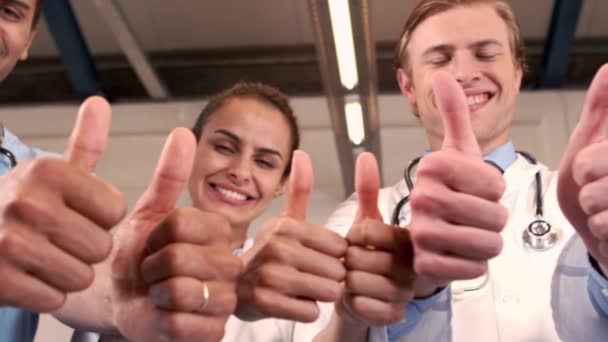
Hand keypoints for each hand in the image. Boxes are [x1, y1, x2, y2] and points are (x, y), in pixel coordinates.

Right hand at [0, 97, 125, 311]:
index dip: (102, 217)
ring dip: (68, 273)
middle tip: (58, 239)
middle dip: (87, 248)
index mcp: (47, 171)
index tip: (77, 213)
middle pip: (101, 246)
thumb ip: (84, 143)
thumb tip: (99, 102)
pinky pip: (55, 298)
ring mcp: (9, 243)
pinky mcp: (0, 281)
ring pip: (81, 276)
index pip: (115, 209)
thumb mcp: (49, 173)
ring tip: (43, 256)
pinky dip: (46, 293)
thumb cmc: (19, 207)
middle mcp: (27, 203)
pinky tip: (28, 275)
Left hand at [111, 128, 240, 341]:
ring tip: (160, 293)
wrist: (126, 301)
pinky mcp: (215, 332)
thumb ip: (169, 175)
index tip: (155, 242)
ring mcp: (225, 299)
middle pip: (179, 256)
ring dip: (155, 293)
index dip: (156, 235)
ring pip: (181, 289)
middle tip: (154, 271)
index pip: (184, 222)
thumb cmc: (138, 258)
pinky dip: (161, 320)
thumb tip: (184, 133)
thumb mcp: (149, 214)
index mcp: (220, 232)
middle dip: (152, 266)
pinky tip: (166, 316)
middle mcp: (230, 264)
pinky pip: (180, 322)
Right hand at [236, 150, 346, 321]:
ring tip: (304, 288)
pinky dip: (307, 310)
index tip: (319, 257)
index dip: (335, 256)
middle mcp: (277, 248)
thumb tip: (301, 152)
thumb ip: (299, 189)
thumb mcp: (284, 221)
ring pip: (328, 291)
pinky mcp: (265, 303)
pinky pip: (311, 312)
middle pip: (336, 270)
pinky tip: (293, 302)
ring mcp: (270, 276)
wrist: (235, 286)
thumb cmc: (269, 254)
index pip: (339, 246)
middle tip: (311, 276)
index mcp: (287, 226)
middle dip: (330, 277)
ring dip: (321, 294)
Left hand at [335, 152, 414, 325]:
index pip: (366, 229)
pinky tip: (358, 296)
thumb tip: (365, 155)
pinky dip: (350, 300)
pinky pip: (359, 303)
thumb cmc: (368, 255)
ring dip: (346, 281)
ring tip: (356, 278)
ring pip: (355, 281)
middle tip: (356, 263)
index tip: (358, 241)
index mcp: (409, 237)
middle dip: (347, 260)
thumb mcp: (368, 221)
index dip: (352, 236)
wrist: (368, 297)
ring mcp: (405, 291)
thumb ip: (368, 190)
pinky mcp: (394, 314)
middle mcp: (412, 264)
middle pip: (357, 257)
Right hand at [408, 72, 507, 295]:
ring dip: (487, 243)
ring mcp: (421, 233)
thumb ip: (453, 114)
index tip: (474, 189)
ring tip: (467, 235)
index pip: (496, 183)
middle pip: (497, 216)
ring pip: (490, 244)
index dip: (494, 190)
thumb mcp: (454, 152)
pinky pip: (476, 268)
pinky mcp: (426, 265)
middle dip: (493, 220)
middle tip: (471, 216)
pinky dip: (474, 265)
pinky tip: (457, 255)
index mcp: (432, 167)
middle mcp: (422, 197)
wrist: (422, 237)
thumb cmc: (447, 191)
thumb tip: (441, 75)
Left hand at [557, 64, 607, 273]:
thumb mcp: (593, 140)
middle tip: (598, 190)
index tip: (592, 171)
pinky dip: (601, 230)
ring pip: (596, 199)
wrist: (606, 237)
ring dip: (593, 210)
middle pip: (590, 168)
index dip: (588, 163)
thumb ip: (601, 107)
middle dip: (586, 185)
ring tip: (607, 209)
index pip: (589, 159)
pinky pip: (604, 225)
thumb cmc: (598, 187)